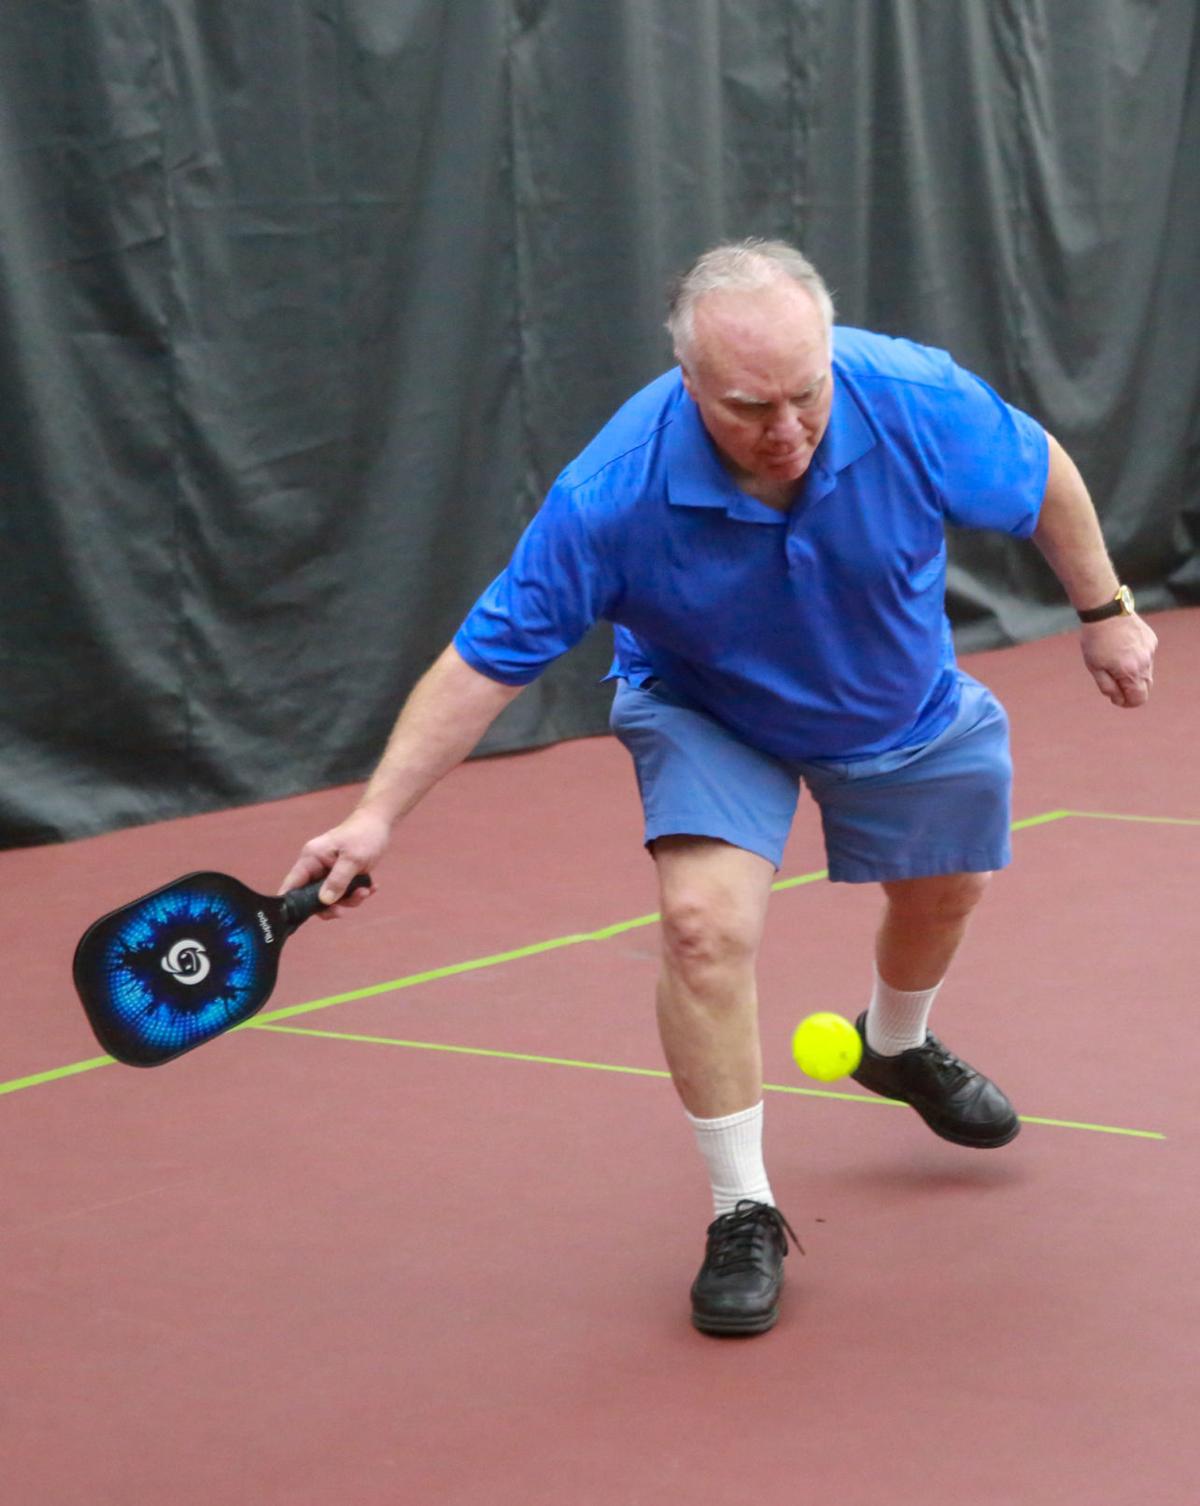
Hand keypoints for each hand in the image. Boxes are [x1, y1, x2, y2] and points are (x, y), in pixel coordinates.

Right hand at [278, 805, 392, 916]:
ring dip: (350, 899)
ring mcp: (329, 872)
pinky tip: (371, 887)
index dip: (292, 904)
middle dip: (332, 904)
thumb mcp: (353, 859)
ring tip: (366, 890)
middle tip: (345, 908)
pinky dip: (357, 893)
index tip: (305, 916)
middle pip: (313, 897)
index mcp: (311, 859)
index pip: (292, 885)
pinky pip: (345, 892)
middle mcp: (316, 866)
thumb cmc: (364, 835)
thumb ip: (338, 880)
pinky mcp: (342, 875)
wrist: (379, 822)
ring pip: (332, 898)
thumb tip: (324, 901)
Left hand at [1080, 613, 1156, 707]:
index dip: (1126, 702)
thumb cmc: (1095, 640)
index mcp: (1130, 673)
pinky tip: (1122, 646)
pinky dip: (1137, 657)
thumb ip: (1107, 686)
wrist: (1105, 611)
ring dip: (1133, 673)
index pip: (1138, 699)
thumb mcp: (1094, 667)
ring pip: (1146, 672)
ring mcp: (1150, 651)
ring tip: (1115, 660)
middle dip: (1130, 689)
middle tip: (1114, 682)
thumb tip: (1118, 699)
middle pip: (1145, 687)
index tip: (1116, 698)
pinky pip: (1146, 656)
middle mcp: (1145, 663)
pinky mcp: (1151, 640)